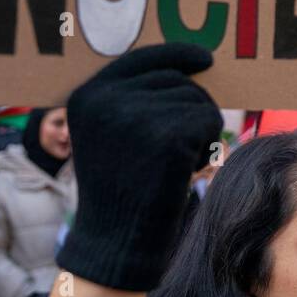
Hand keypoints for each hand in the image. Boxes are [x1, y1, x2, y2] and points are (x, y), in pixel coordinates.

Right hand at [56, 44, 222, 291]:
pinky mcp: (167, 136)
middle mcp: (106, 99)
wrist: (115, 242)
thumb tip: (186, 68)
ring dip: (197, 131)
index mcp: (87, 96)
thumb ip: (131, 101)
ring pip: (196, 102)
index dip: (177, 55)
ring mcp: (136, 115)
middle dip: (190, 109)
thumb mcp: (108, 137)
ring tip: (170, 164)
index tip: (205, 59)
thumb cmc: (119, 192)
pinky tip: (182, 171)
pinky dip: (205, 147)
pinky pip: (208, 122)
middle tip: (176, 149)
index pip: (141, 58)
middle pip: (176, 80)